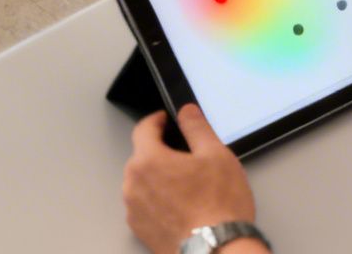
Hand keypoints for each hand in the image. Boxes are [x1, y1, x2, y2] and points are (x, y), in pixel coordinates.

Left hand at [123, 104, 264, 253]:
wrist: (217, 251)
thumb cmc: (218, 207)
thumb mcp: (216, 155)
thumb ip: (197, 128)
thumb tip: (187, 112)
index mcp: (148, 160)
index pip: (143, 129)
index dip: (157, 121)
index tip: (166, 120)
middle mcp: (133, 185)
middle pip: (142, 157)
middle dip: (161, 152)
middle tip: (187, 158)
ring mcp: (135, 210)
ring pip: (143, 183)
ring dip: (159, 179)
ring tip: (188, 187)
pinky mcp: (141, 231)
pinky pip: (145, 206)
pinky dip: (158, 202)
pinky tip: (182, 207)